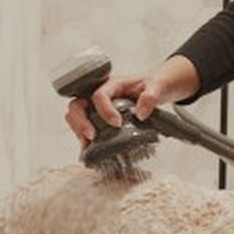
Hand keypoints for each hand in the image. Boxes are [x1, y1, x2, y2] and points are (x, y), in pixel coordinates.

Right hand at [64, 55, 199, 147]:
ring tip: (88, 146)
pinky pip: (84, 125)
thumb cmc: (155, 84)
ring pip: (75, 115)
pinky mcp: (99, 116)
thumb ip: (151, 96)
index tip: (117, 123)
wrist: (157, 87)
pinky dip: (83, 137)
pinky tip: (89, 150)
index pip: (99, 95)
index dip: (104, 110)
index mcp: (113, 84)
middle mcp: (100, 93)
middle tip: (92, 136)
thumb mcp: (158, 86)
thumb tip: (140, 113)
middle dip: (80, 121)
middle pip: (78, 104)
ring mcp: (97, 105)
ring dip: (78, 130)